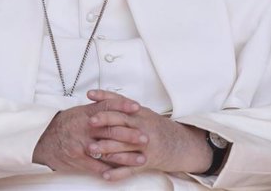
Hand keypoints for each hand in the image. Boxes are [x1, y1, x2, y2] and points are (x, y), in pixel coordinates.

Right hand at [32, 91, 143, 174]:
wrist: (42, 140)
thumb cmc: (63, 125)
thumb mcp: (78, 112)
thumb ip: (95, 109)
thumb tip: (114, 103)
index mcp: (85, 113)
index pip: (107, 105)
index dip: (122, 106)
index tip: (137, 108)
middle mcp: (85, 127)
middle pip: (111, 129)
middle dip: (130, 134)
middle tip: (145, 137)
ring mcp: (81, 144)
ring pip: (108, 150)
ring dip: (126, 156)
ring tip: (141, 158)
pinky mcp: (78, 159)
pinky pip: (97, 166)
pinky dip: (112, 170)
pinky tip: (125, 172)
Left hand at [86, 90, 211, 180]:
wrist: (181, 145)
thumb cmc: (157, 128)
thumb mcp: (144, 113)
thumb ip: (125, 108)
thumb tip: (103, 99)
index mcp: (140, 113)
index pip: (120, 101)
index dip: (105, 97)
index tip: (90, 95)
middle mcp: (143, 126)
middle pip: (122, 121)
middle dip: (104, 121)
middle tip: (89, 122)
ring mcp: (145, 145)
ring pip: (124, 145)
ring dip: (106, 148)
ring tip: (90, 149)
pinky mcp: (147, 161)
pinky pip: (131, 168)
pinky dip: (117, 173)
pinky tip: (104, 175)